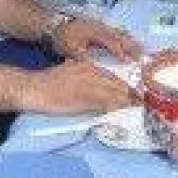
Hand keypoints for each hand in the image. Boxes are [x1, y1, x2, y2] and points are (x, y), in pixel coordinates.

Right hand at [19, 58, 135, 113]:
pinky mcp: (82, 98)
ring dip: (127, 102)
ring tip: (139, 109)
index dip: (129, 85)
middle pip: (118, 84)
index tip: (140, 92)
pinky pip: (103, 104)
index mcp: (88, 65)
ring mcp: (87, 85)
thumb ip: (88, 77)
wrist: (32, 87)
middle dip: (133, 94)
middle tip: (145, 102)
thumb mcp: (71, 72)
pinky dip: (115, 108)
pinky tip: (122, 112)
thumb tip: (102, 88)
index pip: (114, 75)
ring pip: (114, 93)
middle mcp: (91, 72)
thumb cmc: (49, 83)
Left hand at [53, 15, 141, 60]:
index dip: (120, 51)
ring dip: (131, 41)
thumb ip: (81, 56)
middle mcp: (101, 27)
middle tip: (142, 57)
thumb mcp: (69, 49)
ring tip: (142, 50)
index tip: (128, 60)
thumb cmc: (63, 37)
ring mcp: (102, 25)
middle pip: (120, 36)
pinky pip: (117, 31)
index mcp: (93, 32)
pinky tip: (132, 41)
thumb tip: (92, 65)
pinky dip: (126, 37)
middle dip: (132, 46)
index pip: (110, 42)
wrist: (56, 24)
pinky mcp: (102, 26)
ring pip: (120, 32)